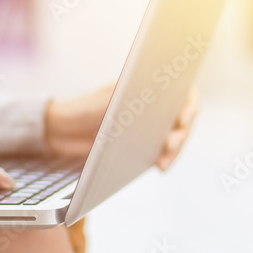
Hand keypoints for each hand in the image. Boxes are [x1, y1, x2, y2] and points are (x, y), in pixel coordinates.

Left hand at [45, 86, 197, 170]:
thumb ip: (131, 99)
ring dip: (174, 151)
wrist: (62, 131)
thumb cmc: (83, 108)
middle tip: (171, 144)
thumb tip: (157, 96)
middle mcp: (155, 105)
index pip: (183, 92)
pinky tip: (159, 167)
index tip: (184, 117)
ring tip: (164, 163)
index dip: (189, 104)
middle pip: (182, 119)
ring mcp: (151, 127)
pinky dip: (163, 159)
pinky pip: (161, 152)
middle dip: (182, 133)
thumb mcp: (109, 101)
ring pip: (174, 138)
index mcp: (149, 86)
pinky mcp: (143, 146)